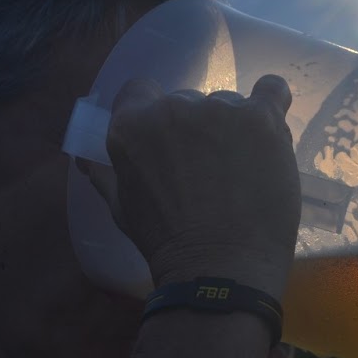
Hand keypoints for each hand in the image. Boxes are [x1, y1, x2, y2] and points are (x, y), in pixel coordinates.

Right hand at [83, 76, 300, 296]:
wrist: (221, 266)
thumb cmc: (166, 244)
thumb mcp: (122, 209)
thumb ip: (105, 174)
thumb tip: (85, 157)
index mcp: (132, 126)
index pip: (140, 91)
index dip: (154, 111)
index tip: (171, 139)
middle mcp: (172, 109)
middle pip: (188, 101)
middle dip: (198, 129)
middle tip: (210, 170)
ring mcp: (219, 110)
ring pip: (229, 104)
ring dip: (234, 128)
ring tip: (244, 170)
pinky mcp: (260, 119)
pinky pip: (272, 91)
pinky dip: (272, 102)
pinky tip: (270, 126)